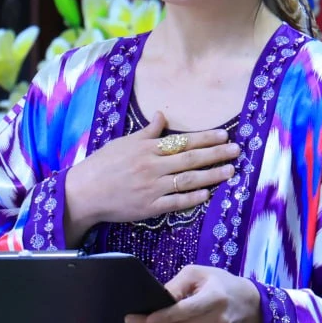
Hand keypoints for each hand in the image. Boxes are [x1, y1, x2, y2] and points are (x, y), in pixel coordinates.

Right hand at [63, 112, 239, 243]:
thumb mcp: (123, 142)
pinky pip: (177, 202)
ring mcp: (153, 188)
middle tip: (237, 151)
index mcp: (147, 149)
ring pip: (189, 180)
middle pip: (191, 159)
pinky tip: (208, 193)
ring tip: (230, 171)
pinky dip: (193, 198)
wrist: (85, 192)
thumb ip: (147, 132)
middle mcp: (153, 167)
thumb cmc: (102, 165)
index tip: (224, 135)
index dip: (205, 138)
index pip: (183, 141)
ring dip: (212, 175)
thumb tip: (161, 115)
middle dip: (216, 154)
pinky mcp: (150, 207)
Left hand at [125, 265, 262, 322]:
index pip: (185, 311)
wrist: (245, 305)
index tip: (141, 317)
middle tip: (131, 321)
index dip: (162, 317)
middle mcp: (217, 321)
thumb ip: (176, 285)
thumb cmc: (218, 283)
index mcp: (215, 298)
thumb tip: (156, 300)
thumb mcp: (197, 273)